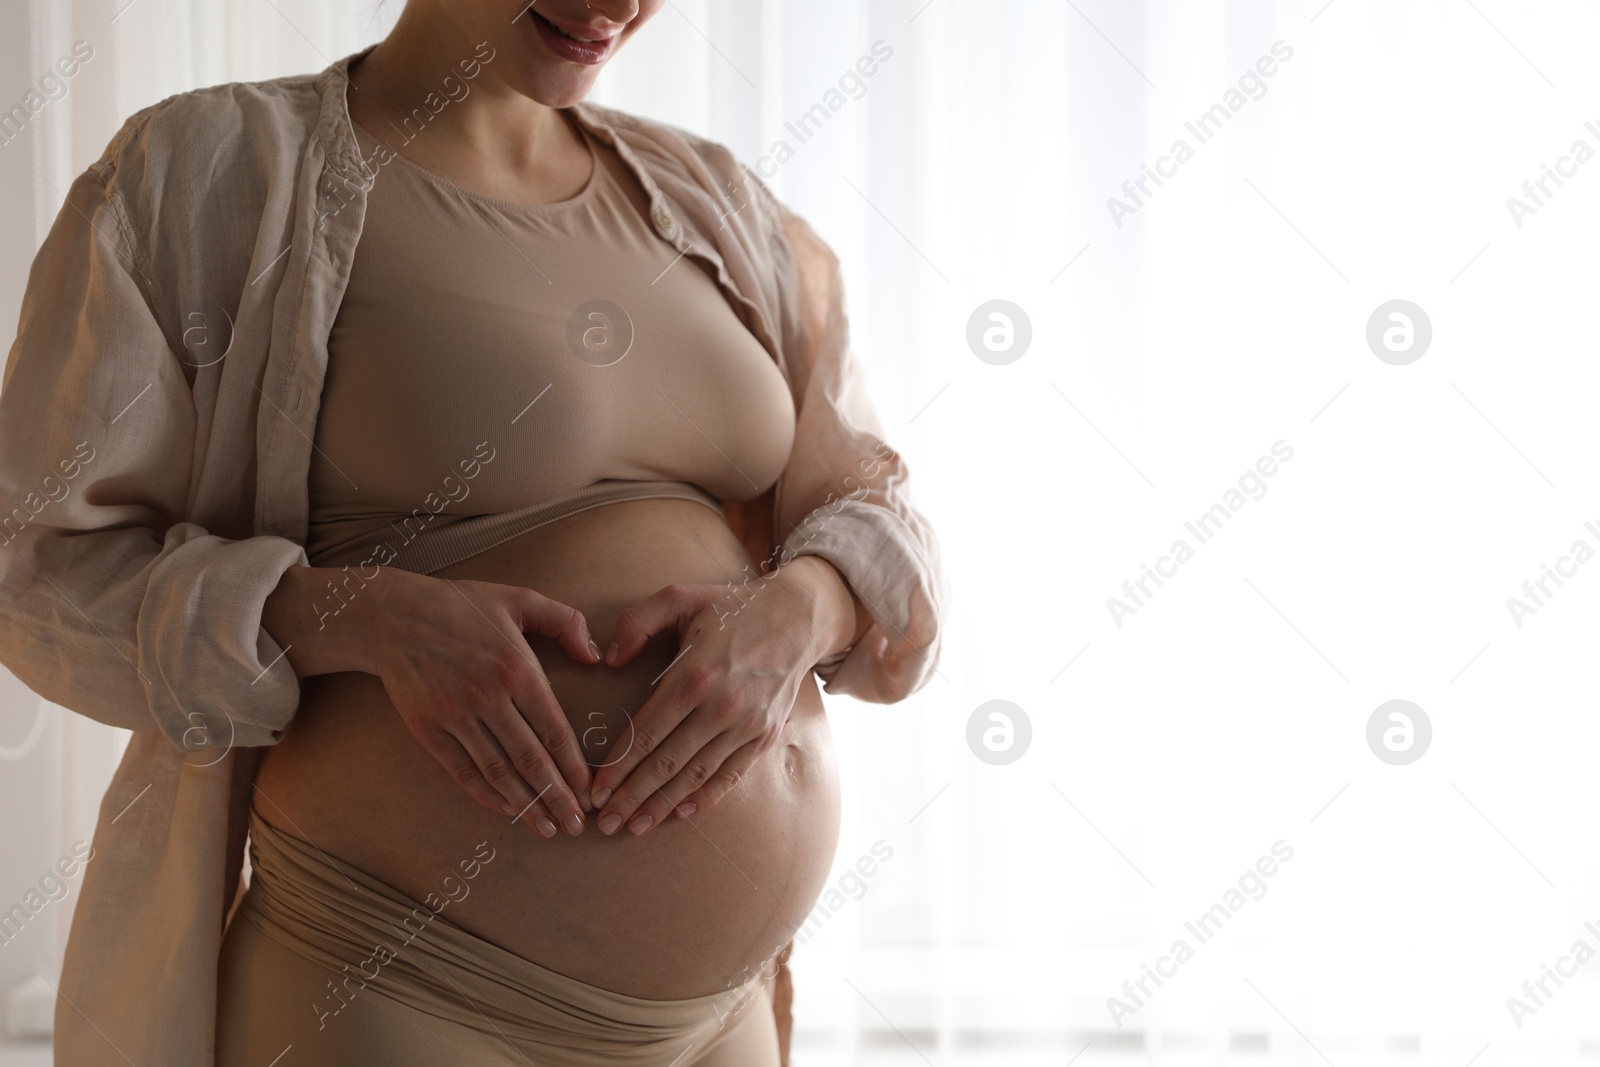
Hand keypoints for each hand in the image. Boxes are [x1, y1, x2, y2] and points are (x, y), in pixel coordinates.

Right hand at [361, 570, 604, 837]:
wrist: (393, 616)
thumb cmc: (462, 606)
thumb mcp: (520, 599)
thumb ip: (565, 622)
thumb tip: (595, 657)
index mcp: (517, 668)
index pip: (554, 729)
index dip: (573, 766)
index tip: (590, 790)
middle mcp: (488, 696)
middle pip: (530, 759)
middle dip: (557, 797)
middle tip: (577, 824)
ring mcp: (455, 715)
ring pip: (498, 771)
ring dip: (526, 805)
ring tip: (548, 828)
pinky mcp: (427, 728)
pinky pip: (462, 770)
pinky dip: (485, 794)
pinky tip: (507, 809)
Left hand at [587, 558, 855, 835]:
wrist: (797, 616)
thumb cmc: (730, 608)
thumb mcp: (679, 597)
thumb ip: (636, 623)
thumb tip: (608, 660)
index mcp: (693, 675)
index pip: (645, 733)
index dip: (617, 767)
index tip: (595, 790)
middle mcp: (720, 706)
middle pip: (666, 763)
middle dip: (632, 796)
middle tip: (605, 821)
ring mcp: (746, 725)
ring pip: (695, 775)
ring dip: (662, 805)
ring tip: (634, 827)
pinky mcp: (764, 735)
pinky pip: (730, 775)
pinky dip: (705, 798)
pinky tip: (680, 813)